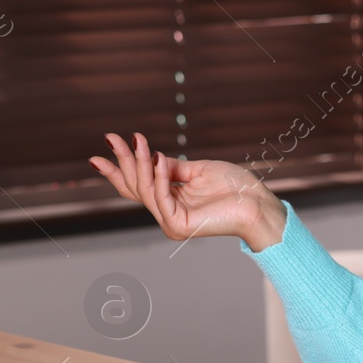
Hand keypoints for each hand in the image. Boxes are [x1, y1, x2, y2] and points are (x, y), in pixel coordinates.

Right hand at [90, 133, 287, 250]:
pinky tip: (157, 157)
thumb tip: (151, 157)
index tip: (105, 145)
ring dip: (139, 163)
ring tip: (138, 141)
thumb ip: (172, 168)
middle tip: (111, 137)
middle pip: (136, 186)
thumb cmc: (235, 187)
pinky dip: (158, 177)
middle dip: (123, 160)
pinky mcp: (179, 225)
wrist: (257, 202)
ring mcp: (172, 222)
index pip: (137, 185)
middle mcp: (168, 214)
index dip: (119, 167)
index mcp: (171, 202)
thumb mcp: (198, 170)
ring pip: (145, 190)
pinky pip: (161, 197)